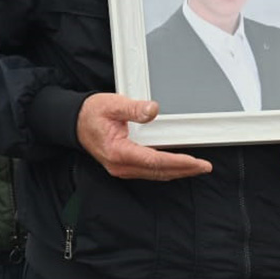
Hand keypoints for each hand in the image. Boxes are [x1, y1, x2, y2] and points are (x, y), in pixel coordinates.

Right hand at [76, 94, 211, 180]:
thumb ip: (134, 108)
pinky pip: (149, 171)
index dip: (177, 162)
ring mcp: (122, 167)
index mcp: (117, 151)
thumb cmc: (92, 114)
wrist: (75, 122)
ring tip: (197, 168)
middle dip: (183, 170)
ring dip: (177, 171)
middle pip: (158, 171)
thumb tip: (153, 110)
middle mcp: (120, 164)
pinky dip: (166, 169)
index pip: (154, 160)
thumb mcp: (113, 104)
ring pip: (155, 174)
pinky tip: (178, 166)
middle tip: (204, 167)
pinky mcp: (125, 165)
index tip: (195, 162)